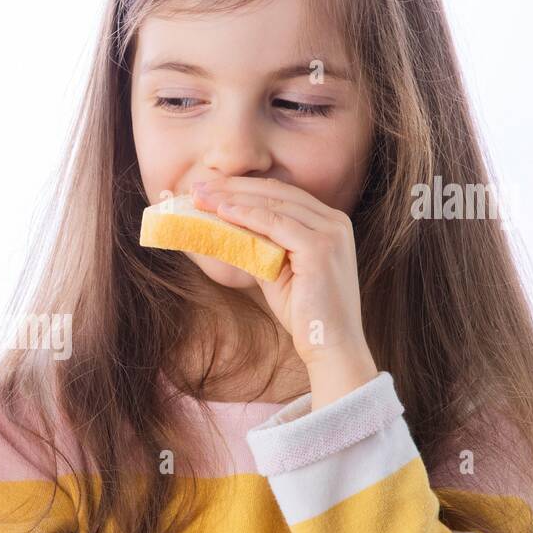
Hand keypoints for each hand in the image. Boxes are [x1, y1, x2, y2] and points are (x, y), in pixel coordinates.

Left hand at [192, 177, 372, 370]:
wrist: (330, 346)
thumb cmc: (303, 312)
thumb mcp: (275, 270)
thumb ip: (257, 245)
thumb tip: (220, 228)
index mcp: (328, 223)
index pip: (281, 195)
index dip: (243, 188)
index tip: (208, 188)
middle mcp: (335, 222)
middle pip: (277, 192)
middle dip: (234, 187)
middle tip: (197, 187)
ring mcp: (331, 233)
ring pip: (275, 204)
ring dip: (234, 198)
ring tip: (202, 197)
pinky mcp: (322, 248)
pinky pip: (277, 224)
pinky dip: (247, 215)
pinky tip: (223, 212)